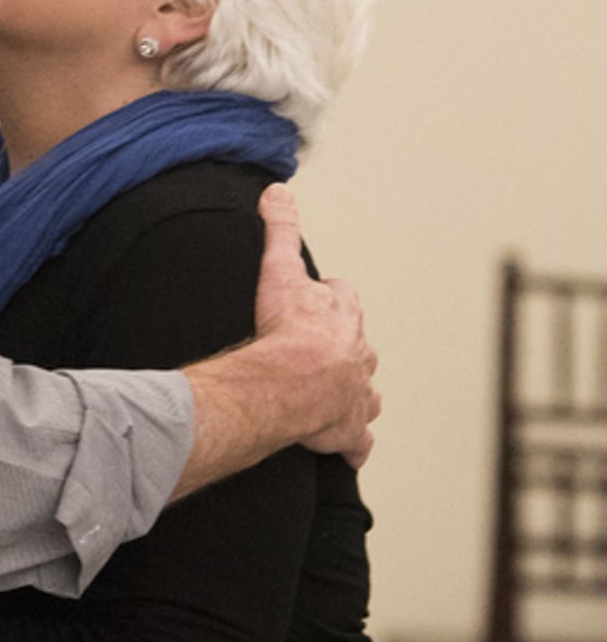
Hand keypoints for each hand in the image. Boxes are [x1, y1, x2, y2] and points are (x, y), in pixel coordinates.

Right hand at [254, 183, 379, 466]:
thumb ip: (279, 229)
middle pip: (357, 346)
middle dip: (343, 349)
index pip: (343, 299)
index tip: (315, 299)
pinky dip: (351, 445)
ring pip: (365, 393)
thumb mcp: (280, 270)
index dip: (329, 299)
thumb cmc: (286, 329)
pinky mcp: (348, 430)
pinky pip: (356, 440)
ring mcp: (356, 394)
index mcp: (342, 315)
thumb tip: (276, 190)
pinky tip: (345, 451)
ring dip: (354, 395)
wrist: (291, 382)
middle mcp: (357, 354)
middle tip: (317, 353)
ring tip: (333, 399)